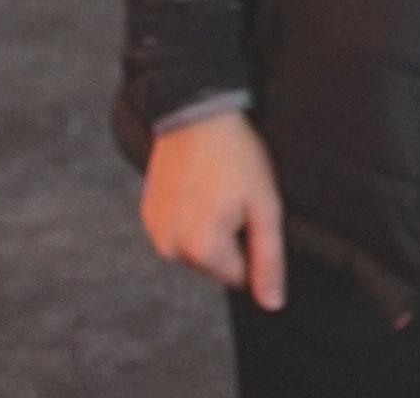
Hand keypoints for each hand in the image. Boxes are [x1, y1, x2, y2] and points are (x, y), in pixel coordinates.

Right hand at [142, 114, 284, 311]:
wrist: (196, 114)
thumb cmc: (237, 158)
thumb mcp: (265, 206)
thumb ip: (268, 259)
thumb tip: (272, 304)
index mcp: (202, 250)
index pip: (239, 276)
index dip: (250, 242)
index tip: (246, 208)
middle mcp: (171, 249)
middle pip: (215, 264)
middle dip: (227, 237)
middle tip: (231, 196)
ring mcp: (155, 232)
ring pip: (195, 249)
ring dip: (207, 228)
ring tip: (213, 189)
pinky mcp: (146, 215)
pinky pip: (177, 232)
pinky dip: (189, 216)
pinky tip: (195, 186)